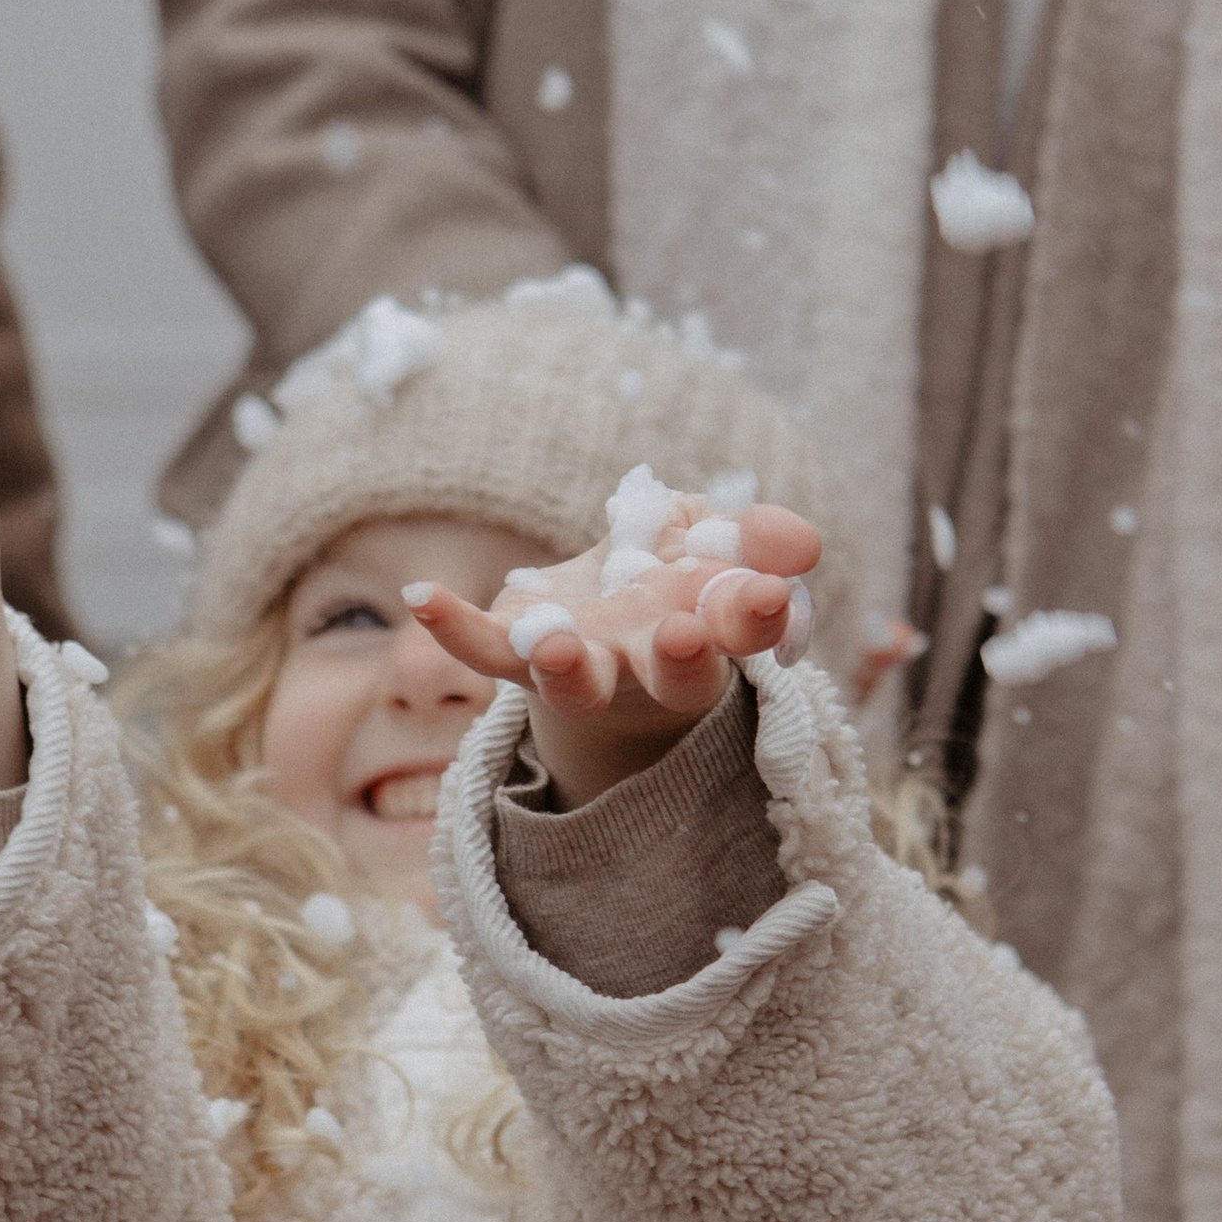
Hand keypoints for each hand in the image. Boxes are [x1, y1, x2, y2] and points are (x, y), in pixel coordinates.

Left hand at [407, 487, 819, 806]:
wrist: (601, 611)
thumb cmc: (670, 573)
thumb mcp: (713, 536)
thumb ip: (753, 536)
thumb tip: (801, 542)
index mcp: (709, 630)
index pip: (742, 628)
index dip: (756, 614)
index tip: (770, 593)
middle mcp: (648, 664)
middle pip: (675, 676)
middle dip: (683, 658)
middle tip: (686, 631)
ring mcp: (581, 668)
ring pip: (580, 686)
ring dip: (572, 672)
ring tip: (558, 648)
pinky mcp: (517, 656)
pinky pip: (483, 650)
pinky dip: (452, 628)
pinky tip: (421, 596)